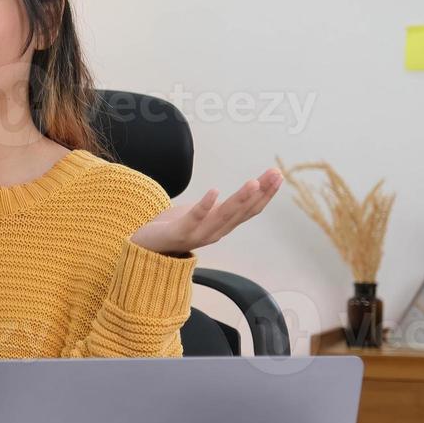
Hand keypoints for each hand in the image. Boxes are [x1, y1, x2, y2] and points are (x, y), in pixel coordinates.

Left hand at [129, 168, 282, 256]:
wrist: (145, 247)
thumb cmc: (175, 227)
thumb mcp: (203, 213)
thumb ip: (220, 207)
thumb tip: (232, 195)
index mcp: (222, 226)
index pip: (249, 210)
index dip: (266, 194)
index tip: (278, 175)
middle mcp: (215, 232)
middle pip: (242, 212)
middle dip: (261, 193)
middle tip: (275, 175)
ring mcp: (197, 234)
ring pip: (224, 216)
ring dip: (240, 199)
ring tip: (253, 182)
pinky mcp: (178, 233)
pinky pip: (194, 218)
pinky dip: (205, 205)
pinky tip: (215, 190)